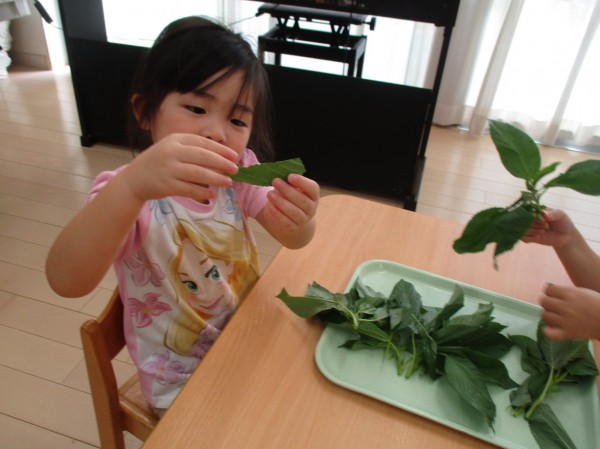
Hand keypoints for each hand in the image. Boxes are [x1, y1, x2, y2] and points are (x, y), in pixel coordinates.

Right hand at [122, 133, 238, 202]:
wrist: (134, 179)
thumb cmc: (158, 163)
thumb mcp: (171, 149)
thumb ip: (191, 150)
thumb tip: (220, 158)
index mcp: (175, 140)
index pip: (202, 142)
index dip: (220, 149)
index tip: (233, 156)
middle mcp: (172, 152)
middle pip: (203, 156)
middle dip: (222, 163)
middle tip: (235, 169)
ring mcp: (168, 169)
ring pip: (198, 173)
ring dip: (216, 178)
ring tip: (228, 182)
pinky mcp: (166, 185)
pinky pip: (189, 189)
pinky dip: (203, 191)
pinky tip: (212, 194)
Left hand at [259, 174, 318, 247]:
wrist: (292, 219)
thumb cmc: (291, 198)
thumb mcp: (291, 188)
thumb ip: (288, 182)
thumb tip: (278, 175)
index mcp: (313, 195)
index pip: (313, 188)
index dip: (302, 182)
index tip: (290, 176)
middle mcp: (311, 208)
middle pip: (302, 201)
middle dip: (288, 190)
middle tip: (275, 181)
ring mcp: (304, 220)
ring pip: (295, 213)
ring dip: (282, 203)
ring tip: (270, 194)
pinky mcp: (294, 228)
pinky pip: (286, 223)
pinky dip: (278, 215)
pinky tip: (270, 208)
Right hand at [522, 208, 574, 247]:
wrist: (566, 235)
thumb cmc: (562, 222)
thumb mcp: (560, 215)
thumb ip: (553, 214)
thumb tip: (544, 215)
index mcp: (535, 211)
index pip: (526, 211)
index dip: (532, 215)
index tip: (541, 218)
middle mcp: (530, 220)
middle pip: (523, 221)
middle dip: (533, 224)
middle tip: (546, 225)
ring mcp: (530, 229)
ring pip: (522, 230)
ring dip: (531, 231)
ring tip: (543, 231)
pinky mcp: (531, 238)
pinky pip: (524, 238)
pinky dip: (529, 238)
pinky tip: (538, 237)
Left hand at [540, 283, 599, 339]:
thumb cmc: (597, 304)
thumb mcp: (584, 292)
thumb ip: (566, 290)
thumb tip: (548, 288)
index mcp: (571, 294)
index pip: (548, 290)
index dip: (550, 292)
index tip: (554, 296)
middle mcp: (567, 306)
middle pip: (544, 302)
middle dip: (548, 302)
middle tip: (554, 306)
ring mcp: (567, 321)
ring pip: (545, 315)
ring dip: (549, 315)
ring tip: (556, 316)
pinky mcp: (569, 333)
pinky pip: (550, 334)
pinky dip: (548, 331)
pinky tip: (551, 328)